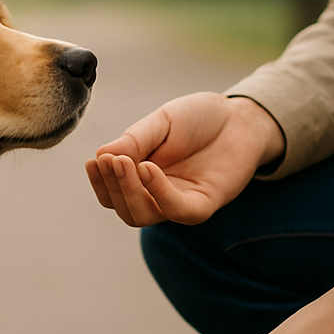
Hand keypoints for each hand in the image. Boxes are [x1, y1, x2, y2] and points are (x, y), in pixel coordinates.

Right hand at [85, 93, 283, 225]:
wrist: (240, 117)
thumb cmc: (198, 119)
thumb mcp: (160, 123)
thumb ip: (134, 140)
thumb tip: (100, 155)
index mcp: (141, 179)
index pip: (111, 194)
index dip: (99, 183)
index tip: (94, 161)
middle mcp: (157, 196)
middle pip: (124, 209)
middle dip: (111, 187)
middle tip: (108, 161)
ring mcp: (180, 203)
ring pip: (142, 215)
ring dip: (128, 192)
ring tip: (123, 163)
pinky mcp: (204, 205)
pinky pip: (177, 210)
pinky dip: (158, 192)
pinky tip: (148, 168)